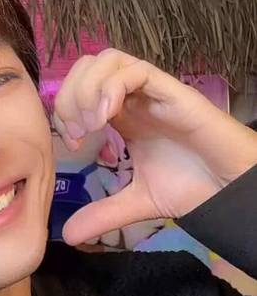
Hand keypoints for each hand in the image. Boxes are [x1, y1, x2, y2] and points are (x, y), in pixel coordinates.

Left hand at [53, 49, 256, 246]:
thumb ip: (102, 214)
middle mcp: (134, 98)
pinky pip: (137, 70)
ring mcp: (152, 92)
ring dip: (89, 88)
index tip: (71, 143)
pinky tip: (107, 118)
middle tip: (77, 132)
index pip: (80, 88)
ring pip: (109, 59)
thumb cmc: (192, 187)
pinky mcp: (173, 91)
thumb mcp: (136, 202)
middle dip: (71, 94)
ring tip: (92, 125)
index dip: (65, 108)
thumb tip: (69, 236)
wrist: (230, 190)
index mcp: (123, 116)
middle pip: (89, 65)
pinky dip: (112, 87)